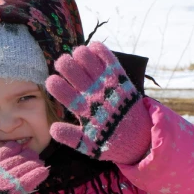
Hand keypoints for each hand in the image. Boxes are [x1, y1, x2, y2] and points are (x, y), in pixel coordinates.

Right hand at [0, 142, 48, 193]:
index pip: (4, 151)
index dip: (14, 147)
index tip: (19, 147)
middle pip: (18, 158)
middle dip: (27, 155)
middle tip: (34, 156)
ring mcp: (7, 180)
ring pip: (25, 167)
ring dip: (35, 164)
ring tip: (41, 162)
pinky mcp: (14, 192)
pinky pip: (29, 180)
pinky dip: (38, 175)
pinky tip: (45, 171)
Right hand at [46, 42, 151, 164]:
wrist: (141, 138)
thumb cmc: (110, 141)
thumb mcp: (88, 145)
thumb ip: (70, 137)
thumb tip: (52, 128)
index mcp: (84, 111)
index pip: (64, 93)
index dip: (54, 84)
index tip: (52, 82)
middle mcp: (95, 95)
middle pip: (74, 71)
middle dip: (64, 64)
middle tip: (62, 64)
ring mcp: (108, 85)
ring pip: (89, 61)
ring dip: (80, 54)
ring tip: (76, 55)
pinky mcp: (121, 79)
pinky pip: (109, 59)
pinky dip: (99, 50)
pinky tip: (92, 47)